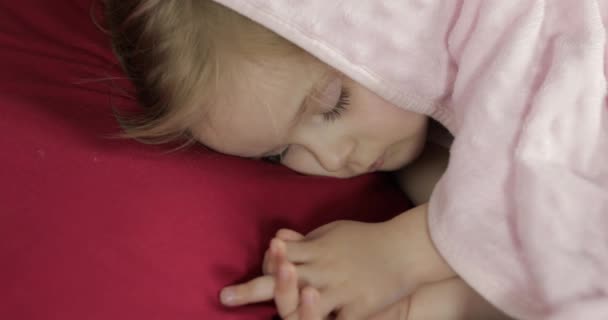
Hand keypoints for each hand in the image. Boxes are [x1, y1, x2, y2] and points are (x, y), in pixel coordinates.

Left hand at [220, 231, 412, 319]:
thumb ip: (305, 239)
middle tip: (224, 297)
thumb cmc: (365, 239)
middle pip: (282, 279)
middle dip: (251, 288)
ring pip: (306, 303)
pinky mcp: (359, 307)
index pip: (279, 256)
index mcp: (317, 249)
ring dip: (286, 307)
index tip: (246, 273)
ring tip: (268, 317)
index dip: (261, 265)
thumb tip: (277, 238)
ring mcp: (341, 289)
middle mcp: (324, 269)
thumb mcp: (333, 232)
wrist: (404, 248)